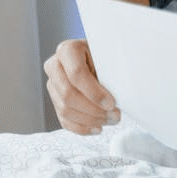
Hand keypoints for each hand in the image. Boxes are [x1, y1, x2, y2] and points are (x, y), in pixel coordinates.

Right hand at [45, 0, 145, 132]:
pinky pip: (63, 120)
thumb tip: (125, 88)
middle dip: (94, 109)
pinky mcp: (54, 100)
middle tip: (116, 115)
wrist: (97, 58)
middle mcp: (54, 65)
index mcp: (67, 49)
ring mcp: (51, 84)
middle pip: (68, 95)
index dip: (95, 92)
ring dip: (90, 120)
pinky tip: (98, 128)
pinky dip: (82, 128)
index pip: (77, 74)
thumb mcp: (108, 56)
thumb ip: (111, 68)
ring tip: (111, 120)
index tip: (113, 102)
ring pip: (65, 110)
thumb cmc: (106, 55)